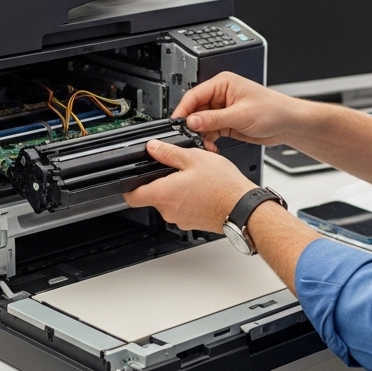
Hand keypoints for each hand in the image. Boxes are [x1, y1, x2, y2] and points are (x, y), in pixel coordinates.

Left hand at [123, 139, 255, 232]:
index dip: (128, 186)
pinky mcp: (193, 222)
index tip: (131, 178)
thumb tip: (153, 147)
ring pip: (170, 202)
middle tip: (176, 168)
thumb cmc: (222, 186)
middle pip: (153, 196)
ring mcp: (181, 219)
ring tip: (195, 177)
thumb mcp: (193, 158)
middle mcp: (169, 211)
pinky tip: (203, 188)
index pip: (131, 196)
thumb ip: (168, 152)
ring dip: (177, 189)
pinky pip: (184, 208)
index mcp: (163, 194)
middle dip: (161, 181)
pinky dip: (189, 198)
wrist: (243, 208)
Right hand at [172, 72, 307, 151]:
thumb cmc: (273, 110)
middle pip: (196, 110)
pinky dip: (208, 140)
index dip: (184, 110)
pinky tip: (211, 147)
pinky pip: (210, 131)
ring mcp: (223, 110)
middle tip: (189, 137)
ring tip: (204, 144)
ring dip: (200, 135)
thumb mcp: (240, 115)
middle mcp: (221, 96)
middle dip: (192, 125)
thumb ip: (214, 119)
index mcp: (223, 84)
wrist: (289, 124)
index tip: (177, 123)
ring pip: (201, 123)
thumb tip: (192, 121)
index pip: (194, 95)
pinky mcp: (227, 123)